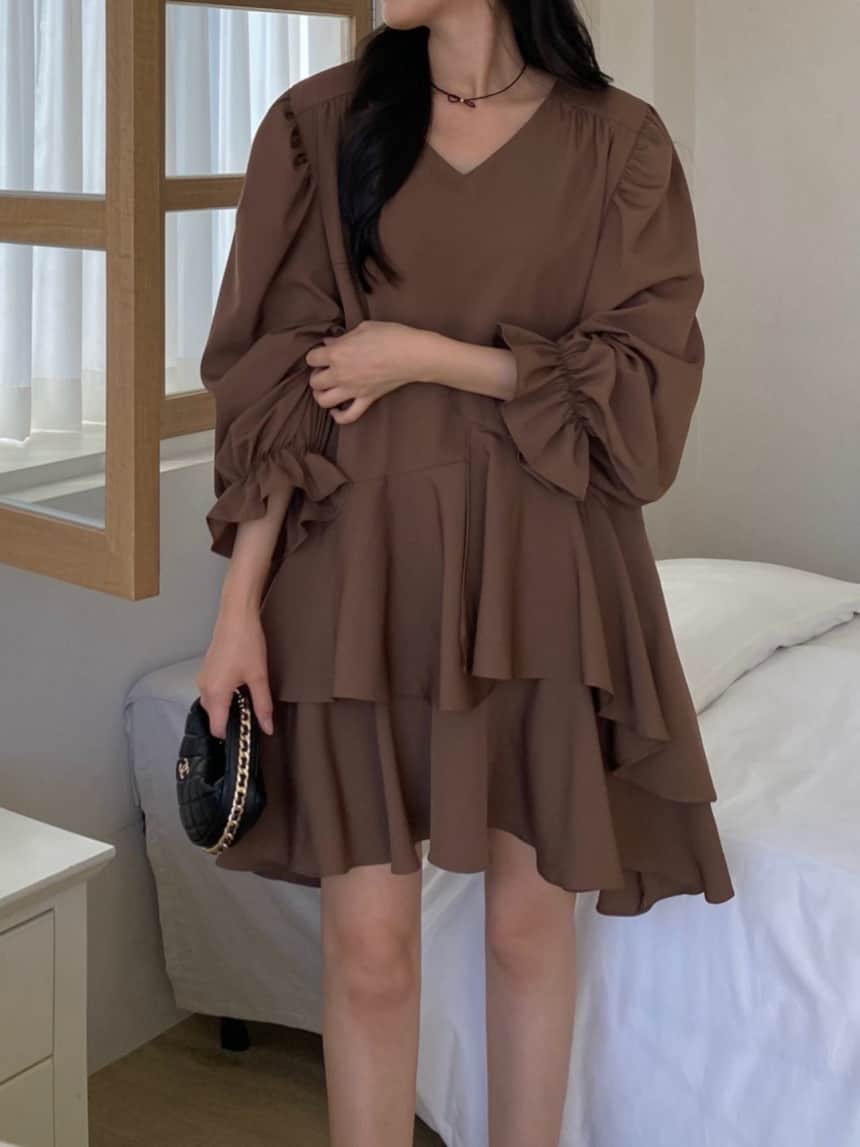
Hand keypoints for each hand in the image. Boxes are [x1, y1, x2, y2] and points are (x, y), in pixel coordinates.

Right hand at [196, 607, 274, 738]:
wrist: (236, 616)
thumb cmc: (247, 643)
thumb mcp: (259, 677)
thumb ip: (262, 706)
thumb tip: (267, 729)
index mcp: (215, 693)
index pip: (216, 728)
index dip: (231, 735)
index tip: (246, 735)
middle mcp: (204, 688)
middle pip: (213, 718)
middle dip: (229, 722)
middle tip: (251, 718)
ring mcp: (203, 678)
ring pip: (212, 705)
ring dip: (227, 708)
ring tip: (248, 702)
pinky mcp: (206, 670)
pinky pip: (211, 693)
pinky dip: (223, 697)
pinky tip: (240, 688)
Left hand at [306, 320, 429, 424]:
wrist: (413, 354)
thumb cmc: (390, 336)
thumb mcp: (363, 328)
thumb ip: (343, 337)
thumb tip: (330, 342)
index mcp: (337, 354)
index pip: (311, 358)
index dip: (316, 355)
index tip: (323, 353)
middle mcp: (340, 374)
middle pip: (315, 382)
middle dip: (317, 375)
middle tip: (326, 370)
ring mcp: (353, 390)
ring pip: (324, 401)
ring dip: (321, 396)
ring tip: (327, 389)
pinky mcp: (366, 400)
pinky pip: (348, 416)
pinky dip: (339, 416)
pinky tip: (336, 410)